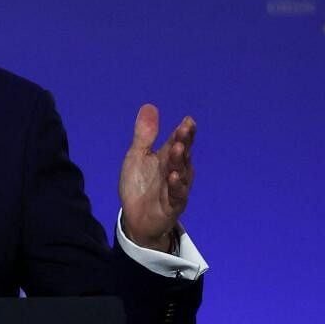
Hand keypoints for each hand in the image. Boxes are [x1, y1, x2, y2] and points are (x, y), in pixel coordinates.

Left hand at [118, 104, 194, 251]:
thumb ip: (144, 135)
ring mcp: (176, 188)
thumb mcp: (137, 156)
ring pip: (182, 172)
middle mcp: (176, 170)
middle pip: (183, 154)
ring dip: (181, 161)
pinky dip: (177, 186)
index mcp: (167, 157)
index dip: (183, 131)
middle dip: (185, 142)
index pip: (178, 141)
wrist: (135, 217)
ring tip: (179, 149)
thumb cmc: (139, 185)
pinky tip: (174, 177)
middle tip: (185, 130)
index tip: (188, 120)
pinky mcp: (173, 205)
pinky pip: (177, 195)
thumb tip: (150, 106)